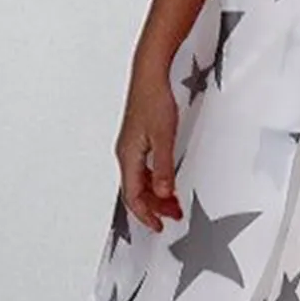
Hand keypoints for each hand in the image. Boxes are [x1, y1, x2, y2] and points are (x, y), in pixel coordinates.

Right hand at [115, 60, 183, 230]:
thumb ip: (164, 168)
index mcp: (128, 156)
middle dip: (153, 207)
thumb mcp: (164, 138)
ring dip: (156, 194)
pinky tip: (168, 181)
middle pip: (135, 191)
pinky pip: (144, 169)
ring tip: (173, 202)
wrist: (150, 74)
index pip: (133, 195)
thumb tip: (163, 192)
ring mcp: (131, 147)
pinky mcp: (139, 139)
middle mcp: (126, 154)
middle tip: (172, 216)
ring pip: (140, 181)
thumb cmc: (154, 100)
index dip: (145, 214)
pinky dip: (155, 180)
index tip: (158, 226)